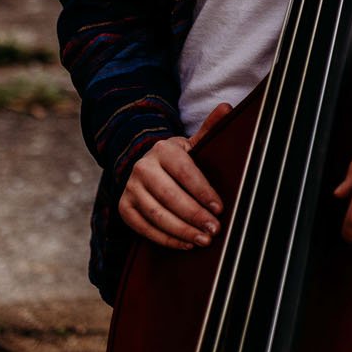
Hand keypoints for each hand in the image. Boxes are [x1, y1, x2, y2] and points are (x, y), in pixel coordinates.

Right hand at [119, 102, 230, 249]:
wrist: (146, 166)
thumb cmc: (178, 159)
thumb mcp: (192, 144)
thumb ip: (210, 129)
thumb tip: (227, 107)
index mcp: (163, 149)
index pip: (185, 172)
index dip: (202, 191)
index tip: (219, 208)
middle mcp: (143, 167)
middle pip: (170, 196)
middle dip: (194, 215)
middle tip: (214, 230)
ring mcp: (131, 188)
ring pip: (156, 214)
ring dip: (181, 230)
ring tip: (202, 240)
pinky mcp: (124, 207)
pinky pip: (143, 227)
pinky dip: (165, 239)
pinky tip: (184, 244)